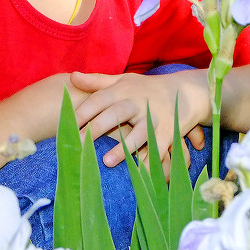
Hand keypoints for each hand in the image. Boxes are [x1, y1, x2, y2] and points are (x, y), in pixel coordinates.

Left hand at [70, 71, 208, 173]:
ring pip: (138, 133)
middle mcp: (138, 101)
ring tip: (106, 161)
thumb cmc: (145, 88)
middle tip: (77, 144)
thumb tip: (72, 76)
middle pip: (115, 113)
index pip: (99, 99)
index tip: (65, 125)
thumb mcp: (123, 81)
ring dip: (123, 147)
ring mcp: (154, 117)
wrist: (184, 92)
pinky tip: (137, 172)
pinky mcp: (168, 132)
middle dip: (96, 128)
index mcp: (123, 89)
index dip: (82, 111)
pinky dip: (148, 160)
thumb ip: (97, 81)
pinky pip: (158, 148)